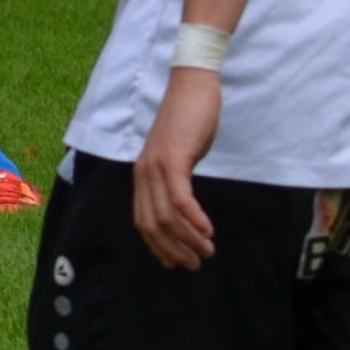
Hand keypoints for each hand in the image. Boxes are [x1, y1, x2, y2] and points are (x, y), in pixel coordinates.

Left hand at [132, 69, 221, 268]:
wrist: (193, 85)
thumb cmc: (190, 120)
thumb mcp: (180, 155)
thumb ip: (177, 179)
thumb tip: (185, 206)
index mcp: (143, 175)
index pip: (143, 221)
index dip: (158, 246)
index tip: (175, 262)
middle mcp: (143, 174)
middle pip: (152, 225)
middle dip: (173, 250)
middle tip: (195, 263)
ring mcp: (156, 167)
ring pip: (166, 216)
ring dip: (187, 239)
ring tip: (207, 251)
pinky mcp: (173, 159)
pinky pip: (180, 199)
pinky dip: (194, 219)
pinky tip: (207, 230)